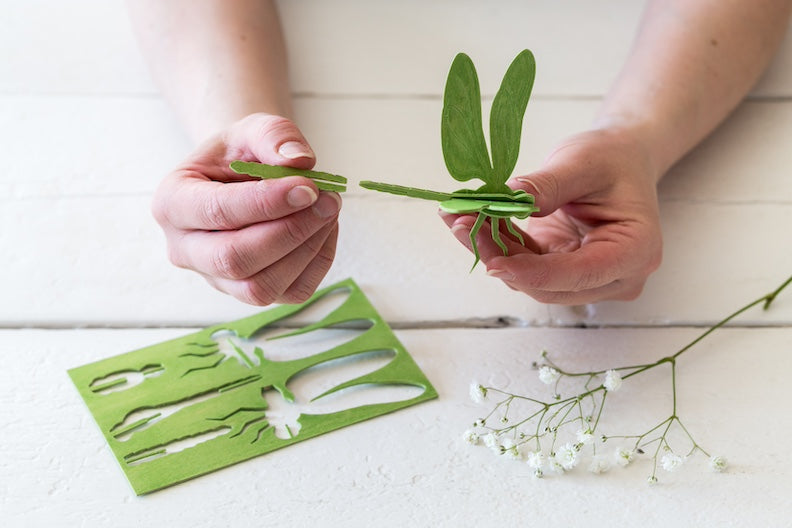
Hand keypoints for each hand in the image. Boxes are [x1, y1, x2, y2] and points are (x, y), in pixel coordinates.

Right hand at [152, 113, 340, 305]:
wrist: (240, 177)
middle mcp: (184, 250)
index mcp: (171, 203)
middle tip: (328, 201)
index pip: (217, 211)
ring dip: (307, 250)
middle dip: (290, 231)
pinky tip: (324, 229)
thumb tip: (300, 161)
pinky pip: (289, 293)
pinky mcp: (250, 292)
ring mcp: (216, 278)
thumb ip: (274, 136)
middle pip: (234, 259)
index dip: (267, 202)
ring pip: (261, 287)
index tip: (309, 187)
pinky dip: (317, 262)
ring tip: (329, 210)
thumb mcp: (251, 129)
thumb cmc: (240, 154)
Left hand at [441, 127, 662, 303]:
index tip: (492, 262)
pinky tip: (469, 220)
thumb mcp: (583, 162)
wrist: (620, 159)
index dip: (533, 273)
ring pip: (529, 279)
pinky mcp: (560, 270)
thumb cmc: (613, 159)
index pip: (580, 275)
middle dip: (500, 257)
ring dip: (491, 250)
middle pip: (548, 284)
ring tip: (459, 216)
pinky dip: (496, 244)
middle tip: (461, 223)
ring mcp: (587, 278)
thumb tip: (507, 199)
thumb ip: (548, 185)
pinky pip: (523, 264)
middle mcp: (614, 276)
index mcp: (635, 251)